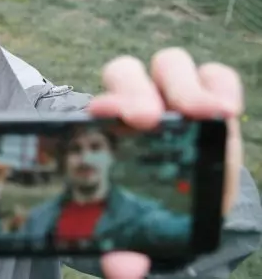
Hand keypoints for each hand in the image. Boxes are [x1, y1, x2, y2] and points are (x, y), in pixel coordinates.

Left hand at [87, 48, 242, 277]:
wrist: (186, 204)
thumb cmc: (147, 212)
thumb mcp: (133, 234)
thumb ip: (124, 253)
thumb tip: (124, 270)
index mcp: (107, 130)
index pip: (98, 103)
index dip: (102, 103)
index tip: (106, 115)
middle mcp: (136, 104)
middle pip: (128, 73)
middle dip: (136, 92)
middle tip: (149, 119)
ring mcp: (173, 96)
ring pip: (170, 65)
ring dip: (184, 85)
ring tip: (204, 114)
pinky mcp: (212, 97)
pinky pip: (216, 75)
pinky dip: (220, 85)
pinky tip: (226, 110)